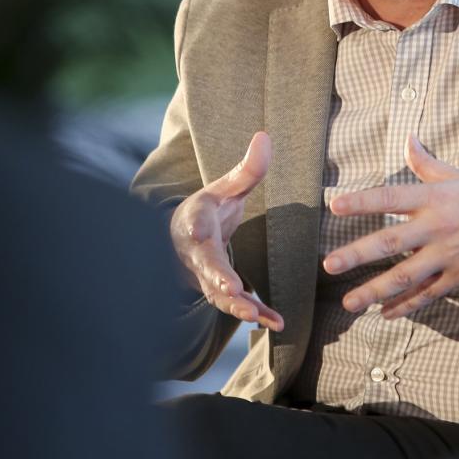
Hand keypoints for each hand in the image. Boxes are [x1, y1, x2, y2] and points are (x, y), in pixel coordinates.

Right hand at [168, 131, 284, 330]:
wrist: (182, 238)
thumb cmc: (208, 210)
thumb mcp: (224, 188)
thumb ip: (246, 169)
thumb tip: (265, 135)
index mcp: (196, 222)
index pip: (195, 229)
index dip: (197, 234)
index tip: (200, 234)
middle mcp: (195, 253)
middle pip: (204, 268)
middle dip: (218, 280)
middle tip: (231, 291)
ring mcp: (203, 276)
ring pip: (217, 295)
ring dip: (238, 307)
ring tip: (261, 316)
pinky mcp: (216, 292)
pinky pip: (233, 306)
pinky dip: (254, 313)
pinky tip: (276, 322)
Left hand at [323, 136, 458, 318]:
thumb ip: (426, 163)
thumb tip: (407, 139)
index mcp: (435, 198)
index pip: (391, 198)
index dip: (362, 201)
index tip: (335, 206)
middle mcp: (438, 227)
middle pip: (390, 242)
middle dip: (357, 254)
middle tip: (329, 265)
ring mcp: (448, 256)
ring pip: (405, 276)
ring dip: (375, 291)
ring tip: (349, 302)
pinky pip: (428, 295)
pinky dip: (406, 306)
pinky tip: (385, 314)